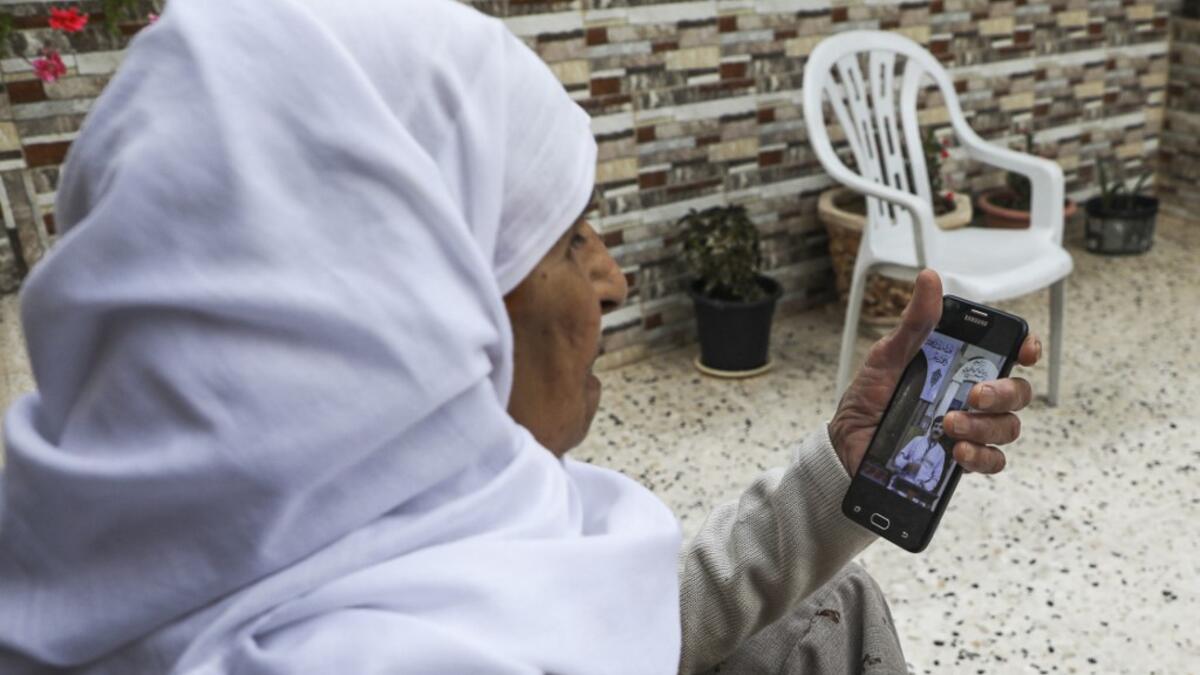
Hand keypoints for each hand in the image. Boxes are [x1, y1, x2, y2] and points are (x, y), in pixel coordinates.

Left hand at [828, 269, 1040, 476]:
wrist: (846, 442)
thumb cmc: (869, 396)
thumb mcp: (888, 354)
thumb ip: (915, 322)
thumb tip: (929, 279)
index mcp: (959, 365)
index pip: (1007, 354)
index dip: (1026, 349)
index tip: (1024, 350)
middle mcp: (970, 396)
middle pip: (1016, 392)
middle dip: (1003, 392)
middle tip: (974, 394)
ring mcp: (969, 428)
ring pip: (1008, 426)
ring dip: (985, 425)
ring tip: (949, 424)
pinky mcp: (960, 458)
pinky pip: (992, 460)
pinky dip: (981, 456)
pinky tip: (958, 450)